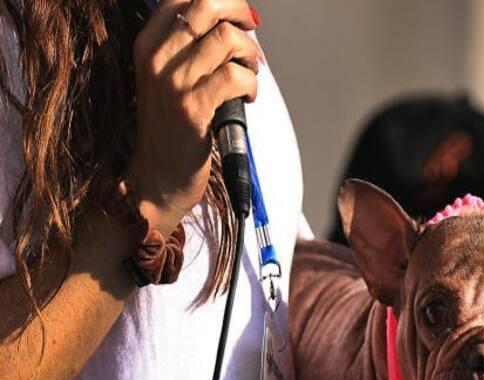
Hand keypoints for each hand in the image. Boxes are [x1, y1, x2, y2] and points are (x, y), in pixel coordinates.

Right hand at [126, 0, 260, 232]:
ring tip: (249, 73)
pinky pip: (235, 76)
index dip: (220, 1)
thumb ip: (192, 47)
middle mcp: (157, 57)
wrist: (158, 175)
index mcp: (149, 43)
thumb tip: (233, 20)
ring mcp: (173, 82)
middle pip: (206, 5)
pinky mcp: (193, 108)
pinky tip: (248, 97)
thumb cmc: (173, 126)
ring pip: (226, 38)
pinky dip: (252, 83)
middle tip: (250, 36)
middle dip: (240, 13)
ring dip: (250, 54)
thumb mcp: (170, 77)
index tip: (237, 18)